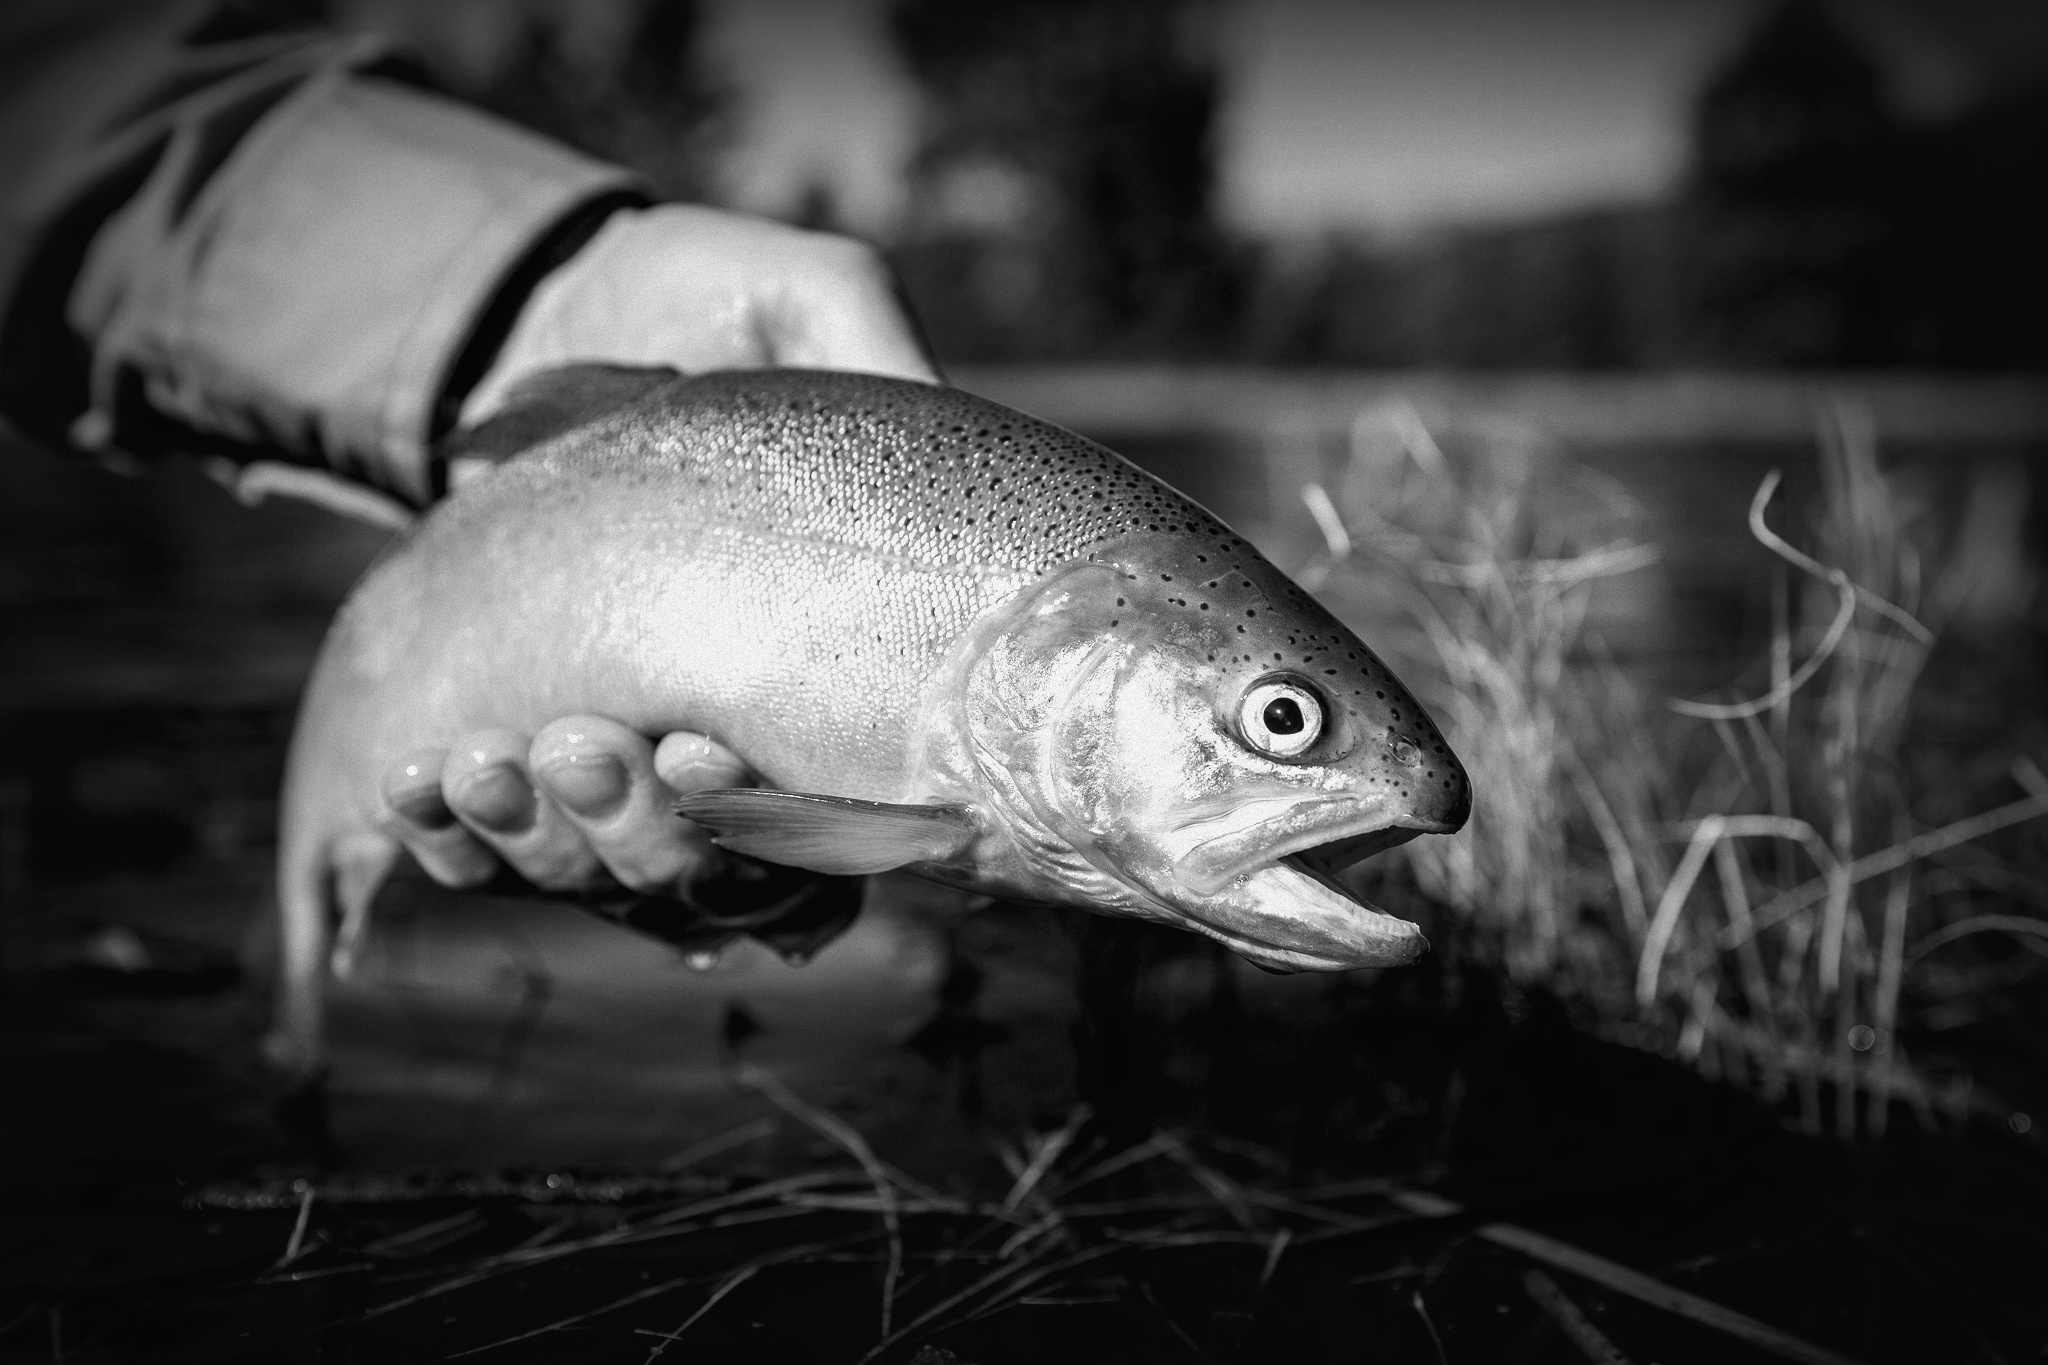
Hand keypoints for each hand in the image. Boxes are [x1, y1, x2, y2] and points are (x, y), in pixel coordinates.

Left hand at [390, 207, 937, 909]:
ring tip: (481, 763)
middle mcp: (738, 723)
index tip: (703, 756)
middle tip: (583, 744)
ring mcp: (625, 742)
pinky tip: (413, 786)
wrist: (545, 300)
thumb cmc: (705, 296)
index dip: (779, 824)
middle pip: (704, 865)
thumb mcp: (806, 293)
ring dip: (534, 836)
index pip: (836, 806)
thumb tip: (930, 421)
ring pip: (591, 869)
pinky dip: (447, 834)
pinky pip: (483, 843)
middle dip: (637, 828)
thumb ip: (870, 344)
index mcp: (835, 660)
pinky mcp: (519, 730)